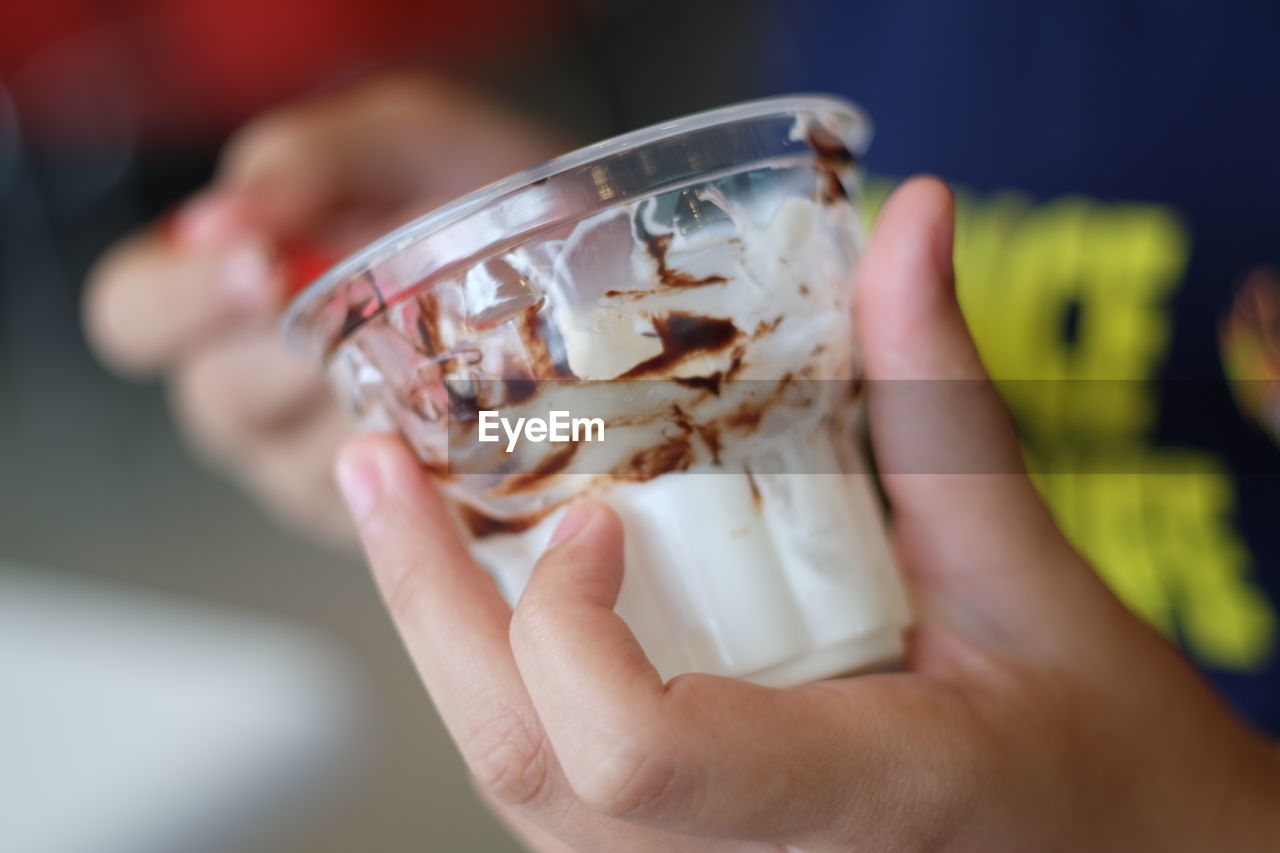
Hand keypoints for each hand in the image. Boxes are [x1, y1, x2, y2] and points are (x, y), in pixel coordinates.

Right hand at [84, 73, 569, 540]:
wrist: (586, 264)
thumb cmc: (481, 196)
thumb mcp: (404, 141)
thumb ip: (314, 159)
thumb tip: (226, 216)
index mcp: (219, 296)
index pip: (133, 316)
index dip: (183, 299)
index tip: (263, 266)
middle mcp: (251, 388)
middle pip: (218, 397)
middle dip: (297, 355)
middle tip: (372, 316)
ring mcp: (315, 461)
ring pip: (304, 457)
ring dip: (372, 406)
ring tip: (441, 355)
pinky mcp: (389, 517)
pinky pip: (385, 508)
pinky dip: (428, 460)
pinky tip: (473, 415)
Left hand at [333, 178, 1279, 849]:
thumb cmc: (1100, 755)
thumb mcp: (1032, 577)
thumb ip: (941, 404)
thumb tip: (909, 226)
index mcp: (859, 798)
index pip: (638, 754)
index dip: (568, 629)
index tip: (586, 518)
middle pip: (529, 770)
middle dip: (429, 612)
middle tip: (385, 473)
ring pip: (522, 794)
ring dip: (451, 648)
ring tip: (414, 518)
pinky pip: (557, 800)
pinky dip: (510, 691)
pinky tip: (499, 601)